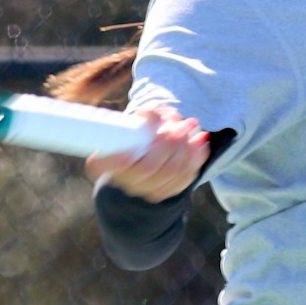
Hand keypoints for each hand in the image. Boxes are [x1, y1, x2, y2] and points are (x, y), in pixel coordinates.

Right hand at [85, 104, 208, 201]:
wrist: (144, 153)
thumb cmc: (137, 131)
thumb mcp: (137, 118)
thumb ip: (148, 113)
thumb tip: (160, 112)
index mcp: (104, 162)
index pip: (107, 165)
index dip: (119, 159)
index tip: (133, 145)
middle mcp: (124, 180)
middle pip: (148, 167)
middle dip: (169, 143)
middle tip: (180, 124)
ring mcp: (145, 190)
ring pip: (171, 174)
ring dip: (186, 147)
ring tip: (191, 126)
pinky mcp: (165, 192)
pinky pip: (184, 178)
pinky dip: (196, 158)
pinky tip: (201, 141)